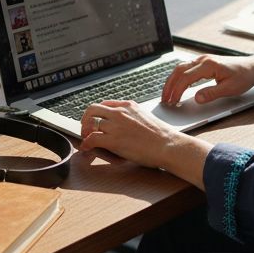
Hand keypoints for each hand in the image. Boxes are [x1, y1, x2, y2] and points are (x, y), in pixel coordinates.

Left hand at [80, 101, 209, 187]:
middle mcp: (120, 112)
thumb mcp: (145, 117)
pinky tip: (87, 148)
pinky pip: (91, 139)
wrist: (168, 145)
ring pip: (90, 124)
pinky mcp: (113, 140)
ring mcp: (115, 125)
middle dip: (86, 119)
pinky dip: (86, 144)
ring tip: (87, 140)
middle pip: (92, 109)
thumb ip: (132, 116)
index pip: (105, 104)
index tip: (95, 120)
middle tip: (86, 129)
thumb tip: (124, 125)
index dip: (97, 113)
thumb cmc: (161, 136)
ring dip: (86, 133)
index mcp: (128, 105)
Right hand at [161, 52, 253, 105]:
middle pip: (179, 70)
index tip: (173, 101)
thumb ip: (212, 93)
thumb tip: (197, 98)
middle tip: (164, 99)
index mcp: (209, 65)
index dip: (177, 90)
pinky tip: (177, 86)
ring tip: (167, 94)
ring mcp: (203, 60)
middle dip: (169, 85)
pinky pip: (186, 68)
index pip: (186, 77)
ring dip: (172, 81)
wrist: (253, 67)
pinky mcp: (204, 62)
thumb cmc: (244, 76)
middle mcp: (203, 60)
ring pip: (180, 68)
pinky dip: (178, 77)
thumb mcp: (230, 88)